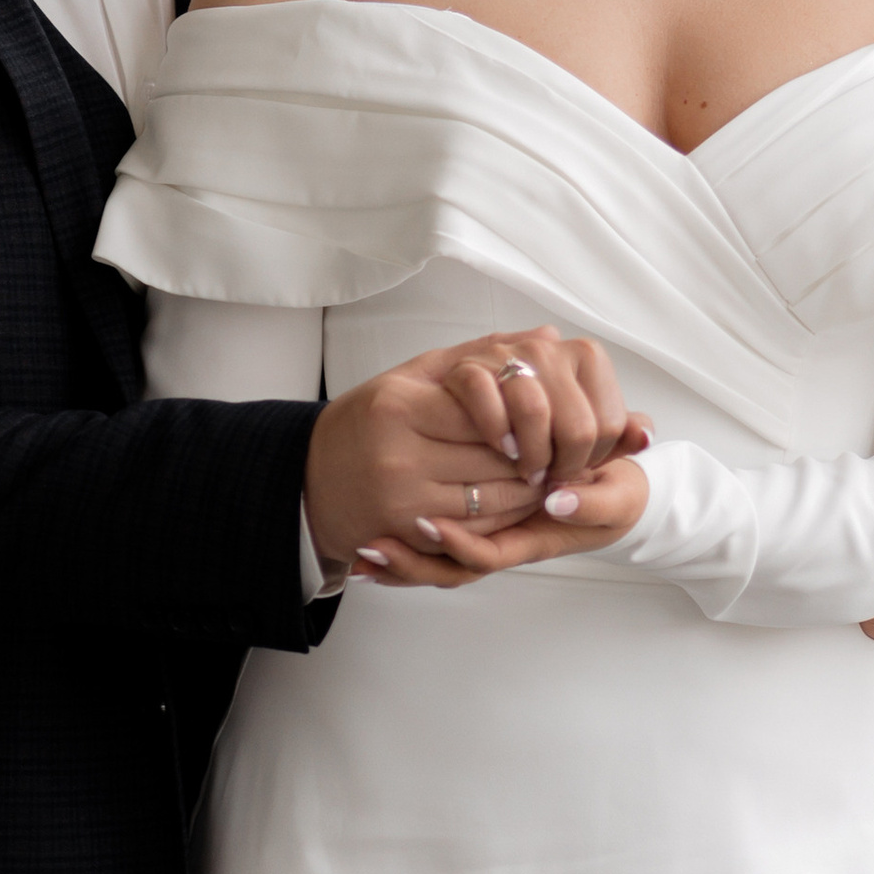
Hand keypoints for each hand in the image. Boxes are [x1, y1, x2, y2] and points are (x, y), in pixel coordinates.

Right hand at [303, 333, 575, 569]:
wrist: (313, 481)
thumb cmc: (370, 420)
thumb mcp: (412, 376)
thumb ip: (476, 357)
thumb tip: (543, 337)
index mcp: (400, 406)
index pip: (484, 409)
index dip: (520, 416)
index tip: (544, 414)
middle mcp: (399, 455)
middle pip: (494, 458)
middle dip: (534, 455)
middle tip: (560, 449)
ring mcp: (404, 502)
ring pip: (492, 498)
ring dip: (527, 490)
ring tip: (545, 474)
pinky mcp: (409, 536)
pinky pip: (476, 529)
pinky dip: (505, 517)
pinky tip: (518, 503)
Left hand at [355, 454, 650, 587]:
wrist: (619, 495)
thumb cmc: (617, 495)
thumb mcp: (617, 495)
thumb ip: (594, 499)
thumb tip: (558, 500)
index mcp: (534, 538)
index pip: (489, 552)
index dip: (459, 544)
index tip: (428, 525)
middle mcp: (506, 542)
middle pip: (452, 570)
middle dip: (412, 564)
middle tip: (371, 550)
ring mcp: (491, 536)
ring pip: (439, 564)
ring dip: (401, 563)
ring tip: (361, 557)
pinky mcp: (480, 523)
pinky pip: (438, 548)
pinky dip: (407, 548)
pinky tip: (372, 548)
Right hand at [437, 326, 647, 491]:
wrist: (458, 404)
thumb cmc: (526, 418)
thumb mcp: (574, 424)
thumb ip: (612, 431)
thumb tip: (644, 435)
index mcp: (585, 357)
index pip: (610, 422)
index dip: (594, 458)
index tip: (574, 468)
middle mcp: (548, 348)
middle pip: (577, 425)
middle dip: (564, 465)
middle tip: (549, 478)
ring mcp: (506, 352)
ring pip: (534, 409)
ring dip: (531, 453)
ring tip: (525, 469)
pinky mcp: (466, 365)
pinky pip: (487, 396)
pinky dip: (496, 431)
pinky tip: (501, 448)